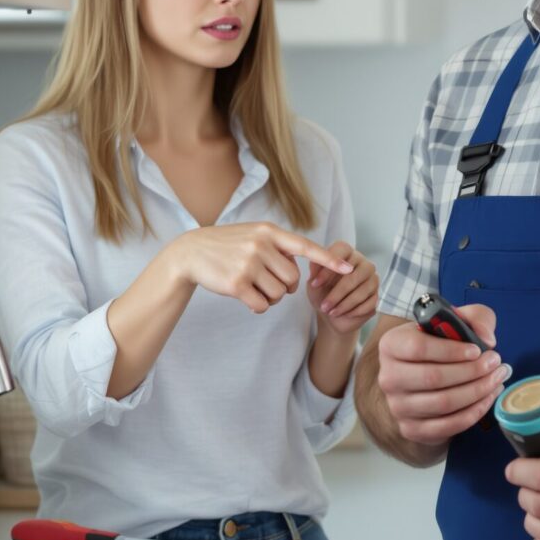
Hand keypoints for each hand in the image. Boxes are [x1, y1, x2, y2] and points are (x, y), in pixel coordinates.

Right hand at [169, 222, 351, 314]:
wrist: (191, 252)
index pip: (306, 247)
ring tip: (254, 288)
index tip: (348, 268)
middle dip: (285, 288)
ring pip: (279, 295)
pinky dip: (258, 307)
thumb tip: (298, 267)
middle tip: (269, 284)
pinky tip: (246, 298)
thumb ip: (277, 247)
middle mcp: (261, 246)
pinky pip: (262, 306)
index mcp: (269, 232)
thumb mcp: (253, 235)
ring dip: (270, 298)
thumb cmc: (227, 245)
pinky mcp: (236, 284)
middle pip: (292, 280)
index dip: (328, 260)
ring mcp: (248, 264)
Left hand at [306, 242, 378, 334]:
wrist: (332, 313)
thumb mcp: (313, 283)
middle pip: (353, 275)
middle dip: (336, 293)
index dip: (328, 268)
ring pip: (362, 291)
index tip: (315, 283)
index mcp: (346, 253)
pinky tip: (344, 314)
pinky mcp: (377, 295)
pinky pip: (369, 303)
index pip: (341, 251)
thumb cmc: (322, 293)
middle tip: (324, 306)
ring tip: (331, 312)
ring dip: (344, 305)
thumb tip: (315, 262)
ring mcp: (372, 278)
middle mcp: (362, 262)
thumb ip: (314, 271)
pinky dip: (354, 311)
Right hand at [375, 304, 506, 445]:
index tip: (477, 350)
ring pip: (443, 403)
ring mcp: (397, 407)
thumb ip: (475, 318)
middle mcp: (388, 377)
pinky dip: (474, 413)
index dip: (451, 350)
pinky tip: (487, 398)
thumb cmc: (441, 346)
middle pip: (433, 378)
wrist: (426, 379)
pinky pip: (447, 426)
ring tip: (496, 379)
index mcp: (391, 345)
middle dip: (472, 372)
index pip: (418, 348)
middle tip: (495, 364)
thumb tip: (487, 339)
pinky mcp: (411, 429)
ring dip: (477, 392)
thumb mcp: (456, 320)